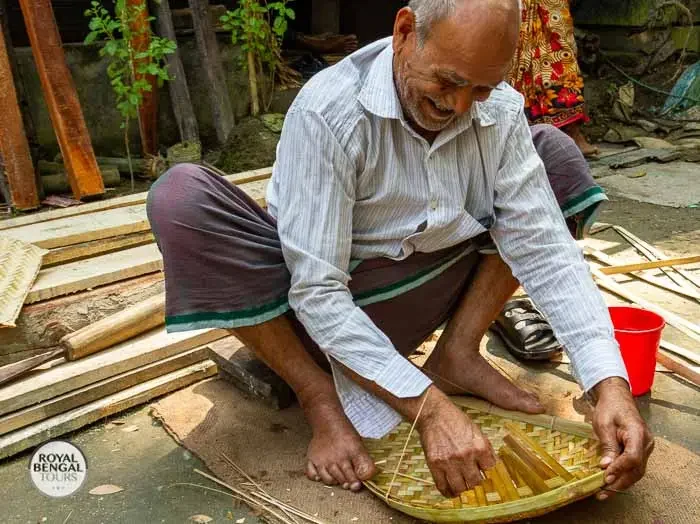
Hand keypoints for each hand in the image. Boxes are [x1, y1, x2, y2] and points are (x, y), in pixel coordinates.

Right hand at [417, 388, 495, 497]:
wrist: (434, 413)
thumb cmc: (455, 420)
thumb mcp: (476, 431)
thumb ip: (485, 450)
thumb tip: (492, 467)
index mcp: (479, 446)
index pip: (490, 471)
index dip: (489, 475)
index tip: (486, 477)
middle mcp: (465, 455)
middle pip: (476, 483)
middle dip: (476, 484)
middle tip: (473, 482)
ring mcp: (449, 461)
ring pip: (460, 488)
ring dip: (463, 490)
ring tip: (462, 487)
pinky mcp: (434, 464)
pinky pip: (442, 486)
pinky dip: (448, 492)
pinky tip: (451, 491)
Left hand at [590, 377, 654, 499]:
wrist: (617, 398)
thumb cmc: (609, 408)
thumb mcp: (604, 424)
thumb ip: (607, 445)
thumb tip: (606, 466)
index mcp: (637, 433)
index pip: (632, 457)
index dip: (620, 469)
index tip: (605, 477)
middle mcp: (646, 443)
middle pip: (637, 469)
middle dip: (620, 482)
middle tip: (602, 492)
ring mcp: (645, 447)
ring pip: (636, 471)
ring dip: (621, 483)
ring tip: (604, 492)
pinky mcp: (639, 450)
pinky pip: (634, 467)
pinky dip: (623, 475)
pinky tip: (611, 482)